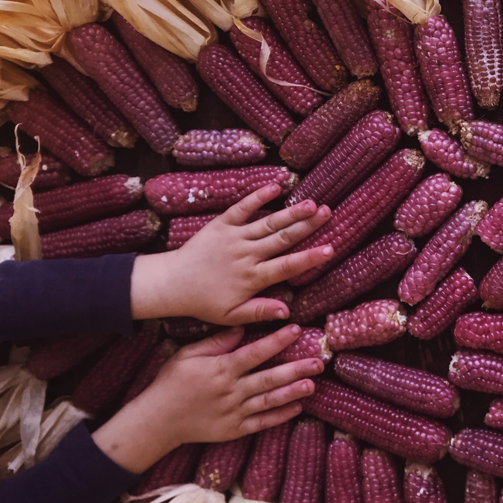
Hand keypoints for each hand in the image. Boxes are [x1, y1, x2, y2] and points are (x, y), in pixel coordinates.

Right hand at [93, 325, 320, 473]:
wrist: (158, 420)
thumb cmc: (172, 382)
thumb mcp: (189, 355)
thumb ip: (217, 342)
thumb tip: (242, 326)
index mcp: (221, 369)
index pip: (255, 352)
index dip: (277, 341)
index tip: (296, 329)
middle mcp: (231, 390)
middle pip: (269, 377)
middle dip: (296, 368)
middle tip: (319, 361)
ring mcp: (234, 412)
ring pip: (269, 400)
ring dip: (293, 392)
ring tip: (313, 384)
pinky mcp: (234, 430)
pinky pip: (262, 422)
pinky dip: (280, 416)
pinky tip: (297, 408)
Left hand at [131, 184, 333, 324]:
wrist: (171, 283)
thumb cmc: (204, 302)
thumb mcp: (231, 316)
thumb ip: (259, 312)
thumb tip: (287, 312)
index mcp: (252, 278)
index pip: (287, 266)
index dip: (310, 258)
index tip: (330, 249)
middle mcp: (247, 255)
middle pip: (282, 238)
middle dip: (307, 226)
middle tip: (328, 213)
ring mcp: (234, 238)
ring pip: (268, 223)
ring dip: (290, 212)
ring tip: (311, 203)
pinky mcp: (221, 225)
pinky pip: (242, 208)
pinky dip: (257, 197)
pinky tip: (275, 187)